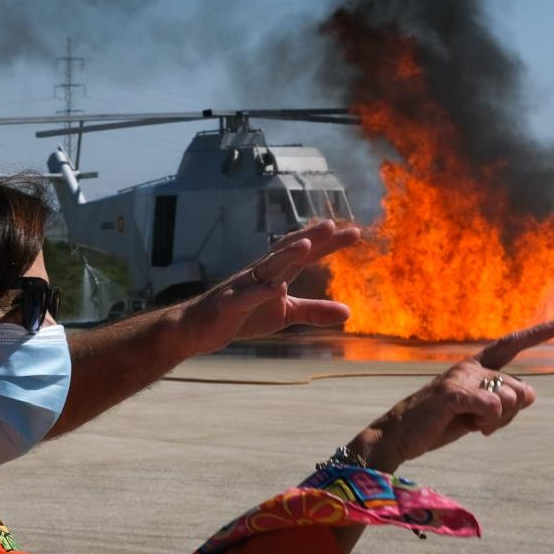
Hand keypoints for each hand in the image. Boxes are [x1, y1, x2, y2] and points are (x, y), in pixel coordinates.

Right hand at [177, 219, 360, 355]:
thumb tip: (349, 312)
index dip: (328, 243)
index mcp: (275, 273)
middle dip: (310, 238)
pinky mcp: (229, 305)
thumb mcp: (285, 314)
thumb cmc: (243, 315)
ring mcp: (243, 286)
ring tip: (306, 245)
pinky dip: (261, 291)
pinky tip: (277, 288)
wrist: (199, 329)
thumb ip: (314, 311)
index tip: (354, 232)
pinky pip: (247, 297)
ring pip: (267, 267)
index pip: (306, 254)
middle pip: (288, 251)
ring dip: (286, 255)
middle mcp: (260, 273)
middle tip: (332, 224)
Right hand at [348, 319, 553, 473]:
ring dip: (497, 421)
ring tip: (472, 424)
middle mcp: (470, 367)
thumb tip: (530, 394)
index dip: (535, 334)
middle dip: (510, 415)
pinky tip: (470, 427)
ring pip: (510, 399)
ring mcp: (460, 378)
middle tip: (482, 424)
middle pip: (519, 389)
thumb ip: (503, 402)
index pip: (509, 346)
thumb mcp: (477, 413)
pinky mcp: (453, 393)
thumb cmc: (439, 423)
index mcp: (475, 368)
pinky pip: (492, 406)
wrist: (400, 435)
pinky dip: (487, 422)